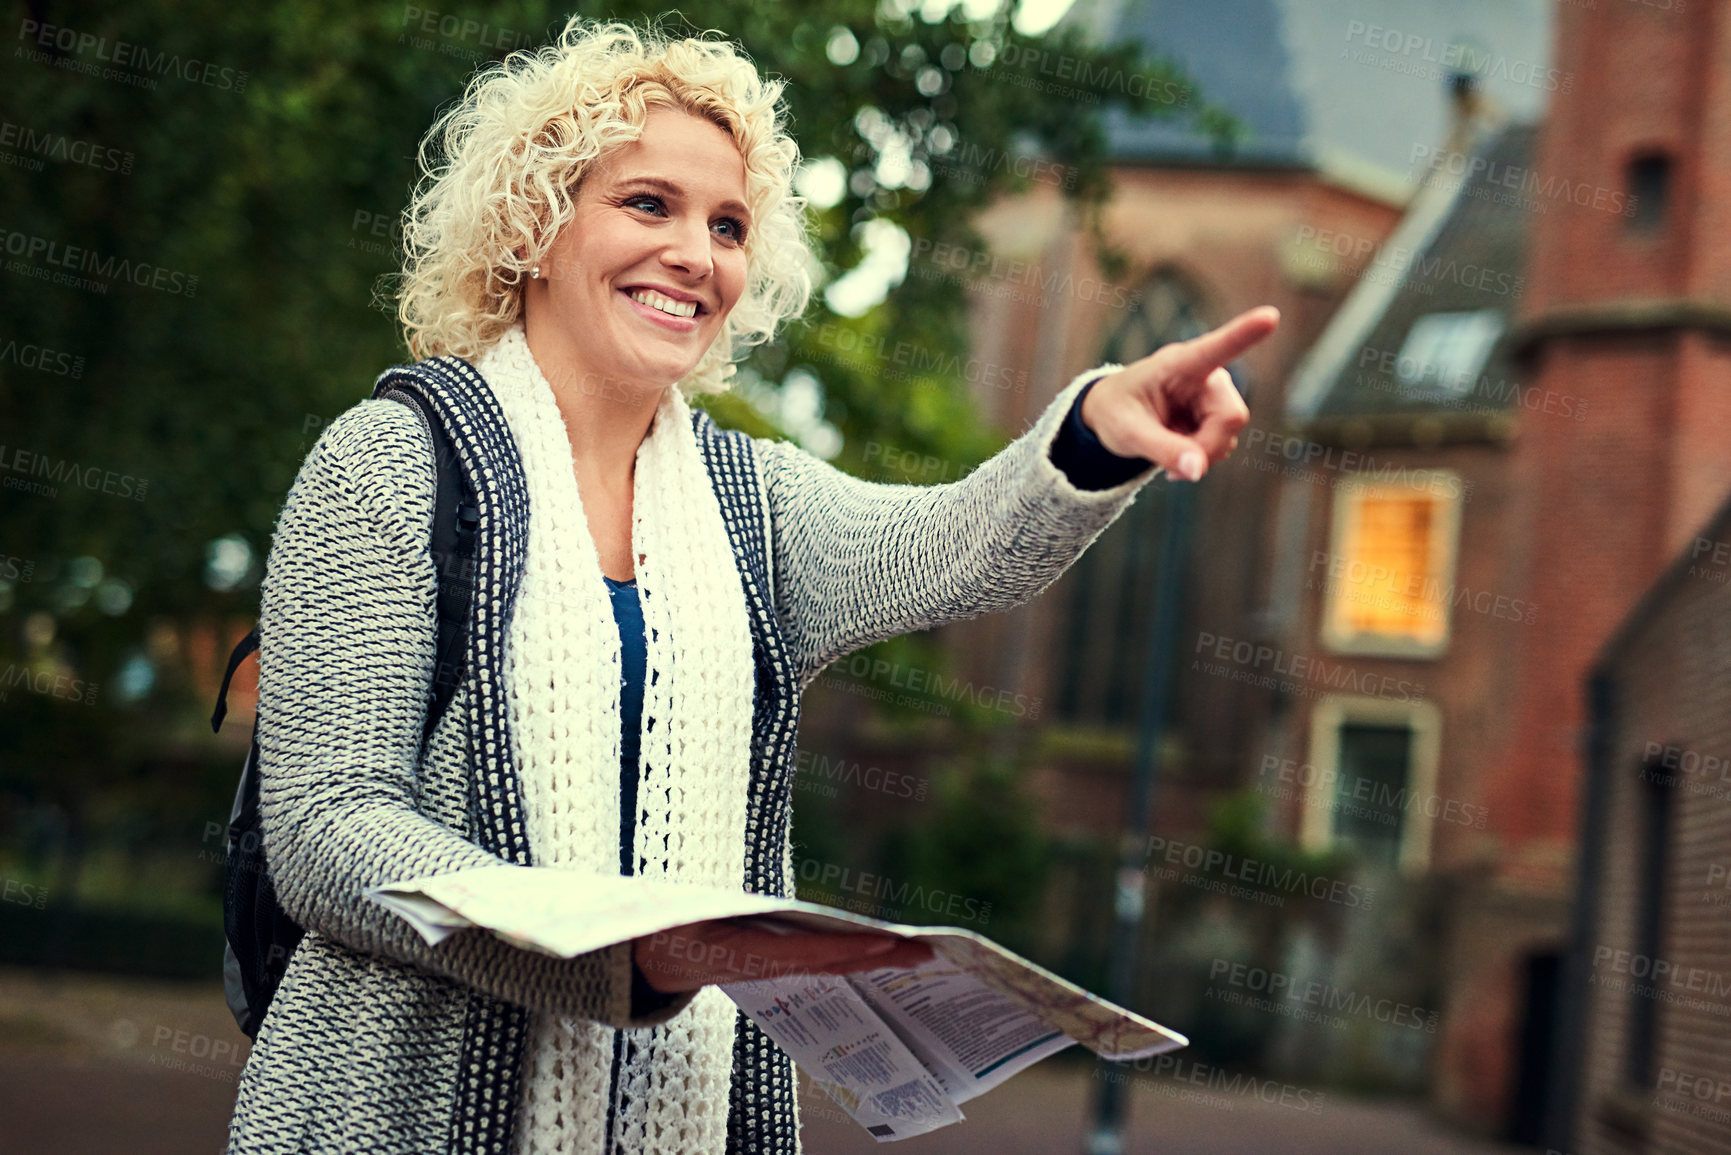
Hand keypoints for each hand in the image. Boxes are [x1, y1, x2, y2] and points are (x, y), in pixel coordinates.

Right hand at [632, 918, 935, 993]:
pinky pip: (820, 960)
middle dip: (880, 957)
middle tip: (928, 952)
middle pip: (832, 963)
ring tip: (916, 952)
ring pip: (832, 963)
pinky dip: (851, 955)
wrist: (647, 953)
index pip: (807, 953)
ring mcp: (771, 965)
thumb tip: (742, 907)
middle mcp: (764, 964)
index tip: (887, 942)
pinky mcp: (774, 959)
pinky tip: (878, 951)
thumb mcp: (680, 915)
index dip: (848, 948)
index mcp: (742, 954)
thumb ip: (712, 910)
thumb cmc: (663, 923)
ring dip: (874, 958)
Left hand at [1080, 305, 1278, 481]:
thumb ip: (1162, 449)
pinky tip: (1179, 455)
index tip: (1270, 316)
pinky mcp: (1218, 414)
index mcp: (1178, 364)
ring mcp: (1215, 396)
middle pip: (1231, 416)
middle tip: (1172, 468)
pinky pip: (1223, 444)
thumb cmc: (1116, 412)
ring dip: (1201, 456)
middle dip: (1206, 448)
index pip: (1215, 349)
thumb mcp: (1127, 433)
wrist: (1112, 416)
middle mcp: (1205, 375)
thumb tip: (1198, 470)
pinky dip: (1202, 458)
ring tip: (1168, 455)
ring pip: (1229, 435)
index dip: (1244, 334)